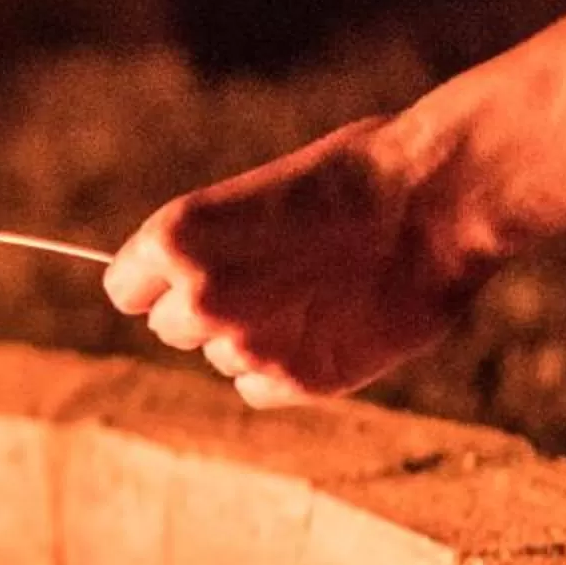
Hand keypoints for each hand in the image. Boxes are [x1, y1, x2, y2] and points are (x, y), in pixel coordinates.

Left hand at [102, 116, 486, 405]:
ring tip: (315, 295)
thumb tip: (187, 286)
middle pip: (171, 328)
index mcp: (174, 240)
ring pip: (222, 358)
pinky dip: (287, 368)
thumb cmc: (352, 175)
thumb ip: (210, 248)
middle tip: (269, 279)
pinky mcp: (299, 381)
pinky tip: (330, 328)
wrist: (438, 198)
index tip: (187, 275)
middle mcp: (198, 299)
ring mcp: (248, 346)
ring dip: (253, 337)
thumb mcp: (254, 193)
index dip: (159, 282)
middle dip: (207, 310)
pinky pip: (261, 388)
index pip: (127, 290)